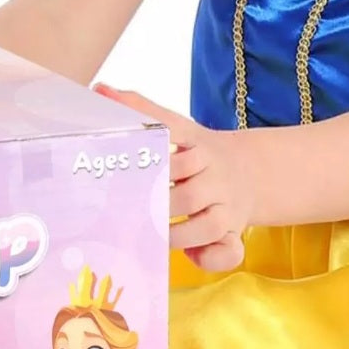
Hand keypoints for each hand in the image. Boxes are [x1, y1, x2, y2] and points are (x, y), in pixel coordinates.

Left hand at [94, 86, 251, 271]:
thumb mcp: (177, 127)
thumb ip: (140, 109)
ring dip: (175, 235)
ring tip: (147, 236)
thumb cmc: (197, 154)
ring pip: (206, 225)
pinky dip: (211, 258)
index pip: (178, 151)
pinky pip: (229, 250)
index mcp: (198, 146)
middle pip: (187, 194)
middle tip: (126, 213)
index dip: (153, 159)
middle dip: (157, 205)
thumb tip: (99, 90)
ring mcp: (227, 207)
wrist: (249, 173)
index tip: (128, 167)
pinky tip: (190, 257)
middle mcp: (215, 176)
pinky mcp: (233, 232)